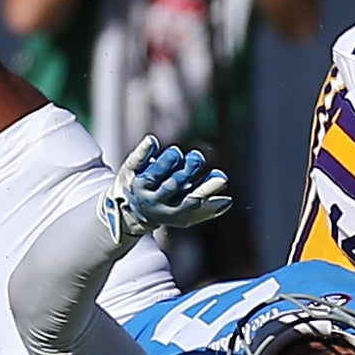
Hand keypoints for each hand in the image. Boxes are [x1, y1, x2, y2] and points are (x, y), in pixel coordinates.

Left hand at [102, 135, 232, 243]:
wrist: (126, 213)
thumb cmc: (164, 207)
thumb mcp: (184, 213)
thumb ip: (205, 207)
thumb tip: (228, 201)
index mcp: (173, 212)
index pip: (191, 201)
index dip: (207, 189)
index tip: (222, 177)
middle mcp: (155, 202)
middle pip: (173, 185)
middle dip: (187, 170)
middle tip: (197, 158)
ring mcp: (141, 188)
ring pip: (154, 174)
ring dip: (167, 161)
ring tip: (176, 153)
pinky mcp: (129, 174)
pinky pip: (136, 161)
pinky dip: (144, 151)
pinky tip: (152, 141)